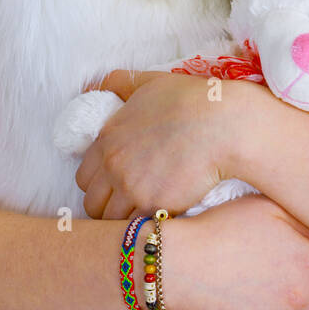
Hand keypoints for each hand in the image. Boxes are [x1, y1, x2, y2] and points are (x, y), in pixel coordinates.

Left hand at [75, 69, 240, 219]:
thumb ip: (119, 83)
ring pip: (111, 221)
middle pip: (92, 203)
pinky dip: (146, 226)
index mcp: (107, 138)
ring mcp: (132, 188)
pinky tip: (159, 217)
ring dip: (124, 220)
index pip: (84, 177)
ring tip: (142, 214)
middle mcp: (114, 166)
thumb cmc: (191, 100)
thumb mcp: (148, 82)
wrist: (224, 124)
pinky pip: (138, 227)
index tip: (114, 184)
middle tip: (127, 203)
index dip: (99, 183)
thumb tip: (95, 85)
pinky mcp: (155, 206)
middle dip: (107, 205)